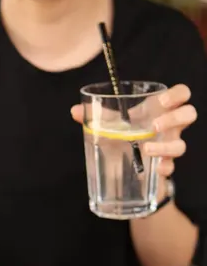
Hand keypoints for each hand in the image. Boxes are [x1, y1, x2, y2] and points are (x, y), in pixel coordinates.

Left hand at [71, 84, 196, 177]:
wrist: (126, 170)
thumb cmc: (123, 140)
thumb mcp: (111, 126)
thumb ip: (97, 117)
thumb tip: (75, 111)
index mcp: (158, 111)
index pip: (181, 94)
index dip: (177, 95)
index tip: (161, 102)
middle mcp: (169, 128)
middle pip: (189, 114)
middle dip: (176, 118)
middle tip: (154, 126)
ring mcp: (169, 147)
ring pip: (181, 145)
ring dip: (166, 147)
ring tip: (145, 150)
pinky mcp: (164, 168)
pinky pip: (171, 168)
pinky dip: (164, 168)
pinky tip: (154, 169)